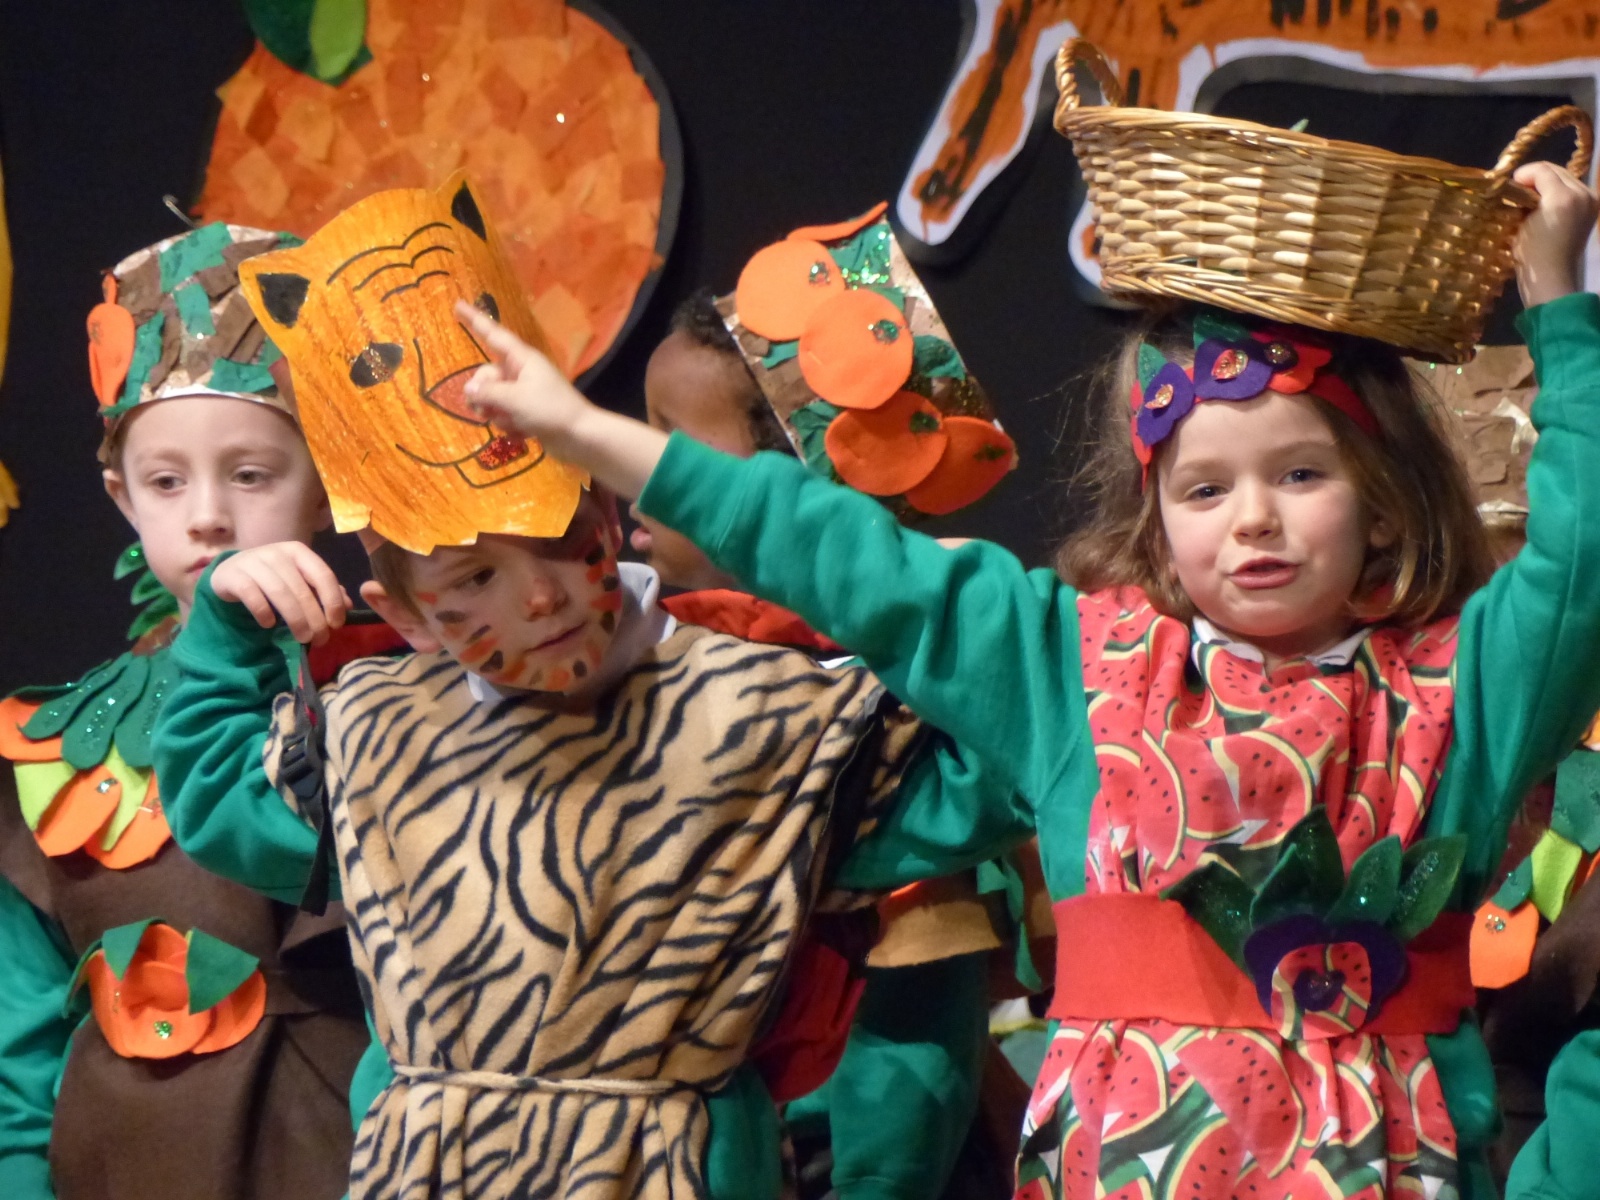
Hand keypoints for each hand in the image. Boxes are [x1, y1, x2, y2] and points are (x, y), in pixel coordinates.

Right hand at [209, 543, 351, 644]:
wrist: (232, 571)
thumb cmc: (273, 577)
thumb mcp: (300, 580)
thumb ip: (323, 590)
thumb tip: (348, 605)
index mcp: (298, 552)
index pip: (323, 575)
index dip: (333, 601)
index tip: (337, 624)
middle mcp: (277, 553)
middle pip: (301, 589)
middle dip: (314, 618)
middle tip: (320, 639)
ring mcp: (253, 562)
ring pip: (279, 593)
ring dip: (295, 619)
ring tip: (302, 638)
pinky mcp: (233, 575)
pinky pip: (252, 595)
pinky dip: (263, 611)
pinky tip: (269, 624)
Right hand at [453, 299, 670, 499]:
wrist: (580, 438)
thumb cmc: (551, 410)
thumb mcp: (514, 399)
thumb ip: (488, 392)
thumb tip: (468, 390)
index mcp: (522, 359)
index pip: (493, 335)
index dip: (475, 320)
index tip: (458, 304)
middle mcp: (521, 372)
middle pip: (486, 376)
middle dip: (483, 395)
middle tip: (486, 411)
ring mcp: (524, 393)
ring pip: (493, 399)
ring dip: (497, 415)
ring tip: (515, 423)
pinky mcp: (527, 413)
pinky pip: (504, 416)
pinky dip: (509, 426)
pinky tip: (524, 434)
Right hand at [1513, 161, 1598, 307]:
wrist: (1553, 278)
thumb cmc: (1531, 254)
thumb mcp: (1521, 222)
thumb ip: (1524, 197)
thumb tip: (1520, 185)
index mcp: (1564, 196)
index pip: (1542, 170)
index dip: (1523, 175)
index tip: (1509, 186)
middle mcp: (1583, 193)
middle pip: (1557, 171)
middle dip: (1536, 178)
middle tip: (1519, 191)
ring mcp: (1591, 201)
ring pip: (1566, 179)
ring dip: (1547, 184)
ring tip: (1532, 199)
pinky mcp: (1592, 209)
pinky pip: (1573, 190)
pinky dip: (1558, 192)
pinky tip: (1545, 206)